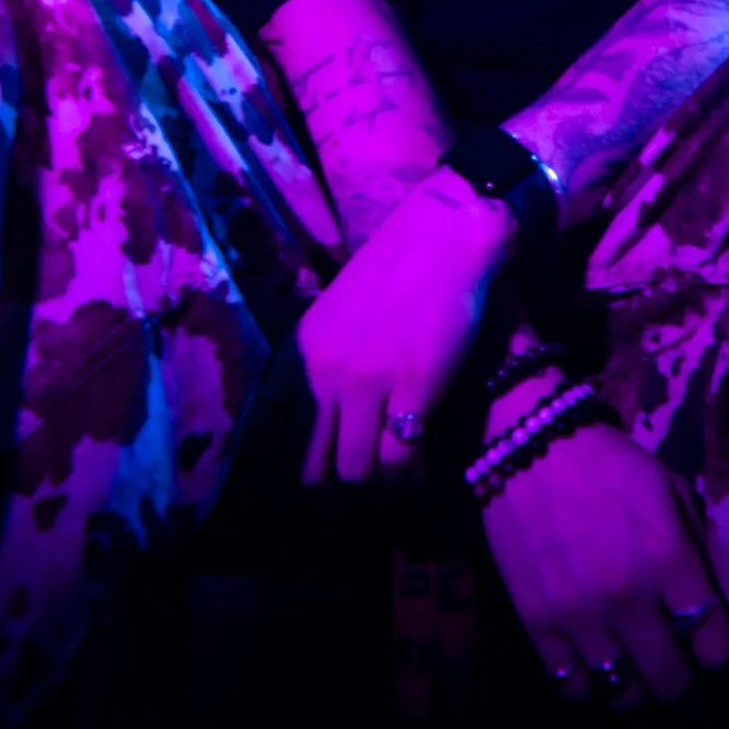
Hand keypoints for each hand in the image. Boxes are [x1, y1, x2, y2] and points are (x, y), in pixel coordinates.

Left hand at [296, 170, 515, 482]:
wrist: (443, 236)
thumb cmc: (397, 270)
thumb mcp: (338, 316)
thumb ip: (327, 362)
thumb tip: (332, 413)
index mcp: (304, 357)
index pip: (285, 441)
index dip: (307, 476)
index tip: (328, 490)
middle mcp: (326, 374)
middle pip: (316, 469)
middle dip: (340, 492)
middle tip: (367, 492)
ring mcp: (368, 382)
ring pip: (357, 471)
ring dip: (380, 484)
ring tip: (400, 478)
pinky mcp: (414, 385)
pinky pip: (401, 456)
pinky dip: (411, 472)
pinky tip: (423, 465)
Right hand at [481, 418, 728, 702]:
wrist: (531, 446)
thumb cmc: (609, 462)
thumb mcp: (669, 489)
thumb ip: (695, 544)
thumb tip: (714, 595)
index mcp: (668, 560)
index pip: (714, 644)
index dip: (728, 667)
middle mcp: (626, 598)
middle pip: (670, 680)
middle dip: (683, 685)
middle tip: (682, 678)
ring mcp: (578, 615)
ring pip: (621, 690)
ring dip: (636, 688)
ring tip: (638, 676)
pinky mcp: (537, 620)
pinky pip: (570, 682)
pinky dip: (587, 684)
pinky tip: (595, 668)